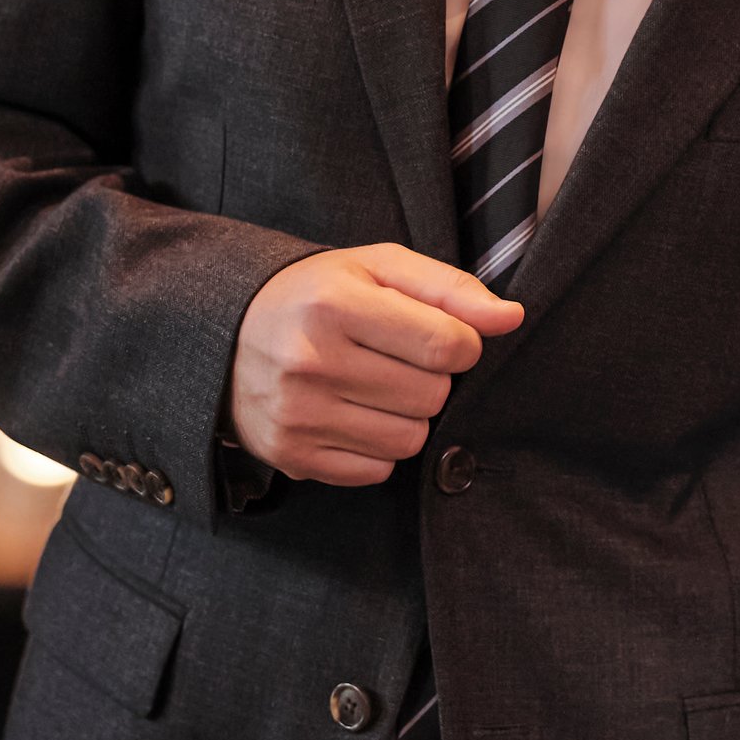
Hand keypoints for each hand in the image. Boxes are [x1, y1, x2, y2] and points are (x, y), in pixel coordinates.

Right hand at [228, 246, 522, 486]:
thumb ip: (450, 289)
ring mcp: (297, 414)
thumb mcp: (379, 268)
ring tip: (375, 387)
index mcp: (334, 304)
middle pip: (432, 396)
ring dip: (407, 417)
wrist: (227, 332)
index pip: (447, 347)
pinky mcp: (291, 455)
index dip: (462, 346)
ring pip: (409, 440)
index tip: (443, 339)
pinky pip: (377, 471)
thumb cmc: (319, 295)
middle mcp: (310, 361)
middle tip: (396, 360)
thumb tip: (511, 318)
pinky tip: (353, 414)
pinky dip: (377, 448)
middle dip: (431, 380)